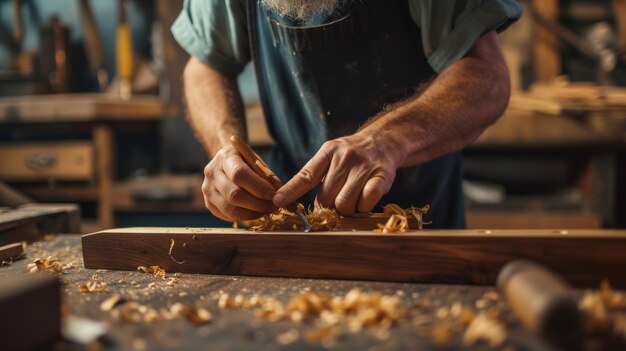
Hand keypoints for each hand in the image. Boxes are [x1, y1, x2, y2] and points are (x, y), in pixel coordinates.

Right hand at [202, 146, 276, 220]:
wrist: (226, 162)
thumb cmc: (246, 161)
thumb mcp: (256, 161)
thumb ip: (266, 175)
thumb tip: (279, 195)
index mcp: (225, 156)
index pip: (239, 174)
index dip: (259, 187)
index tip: (274, 195)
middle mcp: (212, 172)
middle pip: (234, 195)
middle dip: (258, 204)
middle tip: (273, 206)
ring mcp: (207, 189)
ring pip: (230, 209)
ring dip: (252, 213)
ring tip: (266, 210)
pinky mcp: (208, 203)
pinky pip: (227, 216)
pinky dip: (245, 217)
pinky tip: (255, 212)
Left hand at [273, 133, 401, 215]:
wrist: (384, 141)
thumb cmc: (352, 155)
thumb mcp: (330, 156)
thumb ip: (316, 175)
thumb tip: (299, 204)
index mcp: (328, 152)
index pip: (305, 175)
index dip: (291, 190)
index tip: (278, 202)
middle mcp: (344, 157)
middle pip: (326, 199)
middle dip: (328, 207)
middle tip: (336, 200)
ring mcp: (364, 166)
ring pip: (345, 204)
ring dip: (347, 209)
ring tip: (352, 197)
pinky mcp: (382, 176)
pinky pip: (366, 203)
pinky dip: (363, 207)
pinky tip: (365, 198)